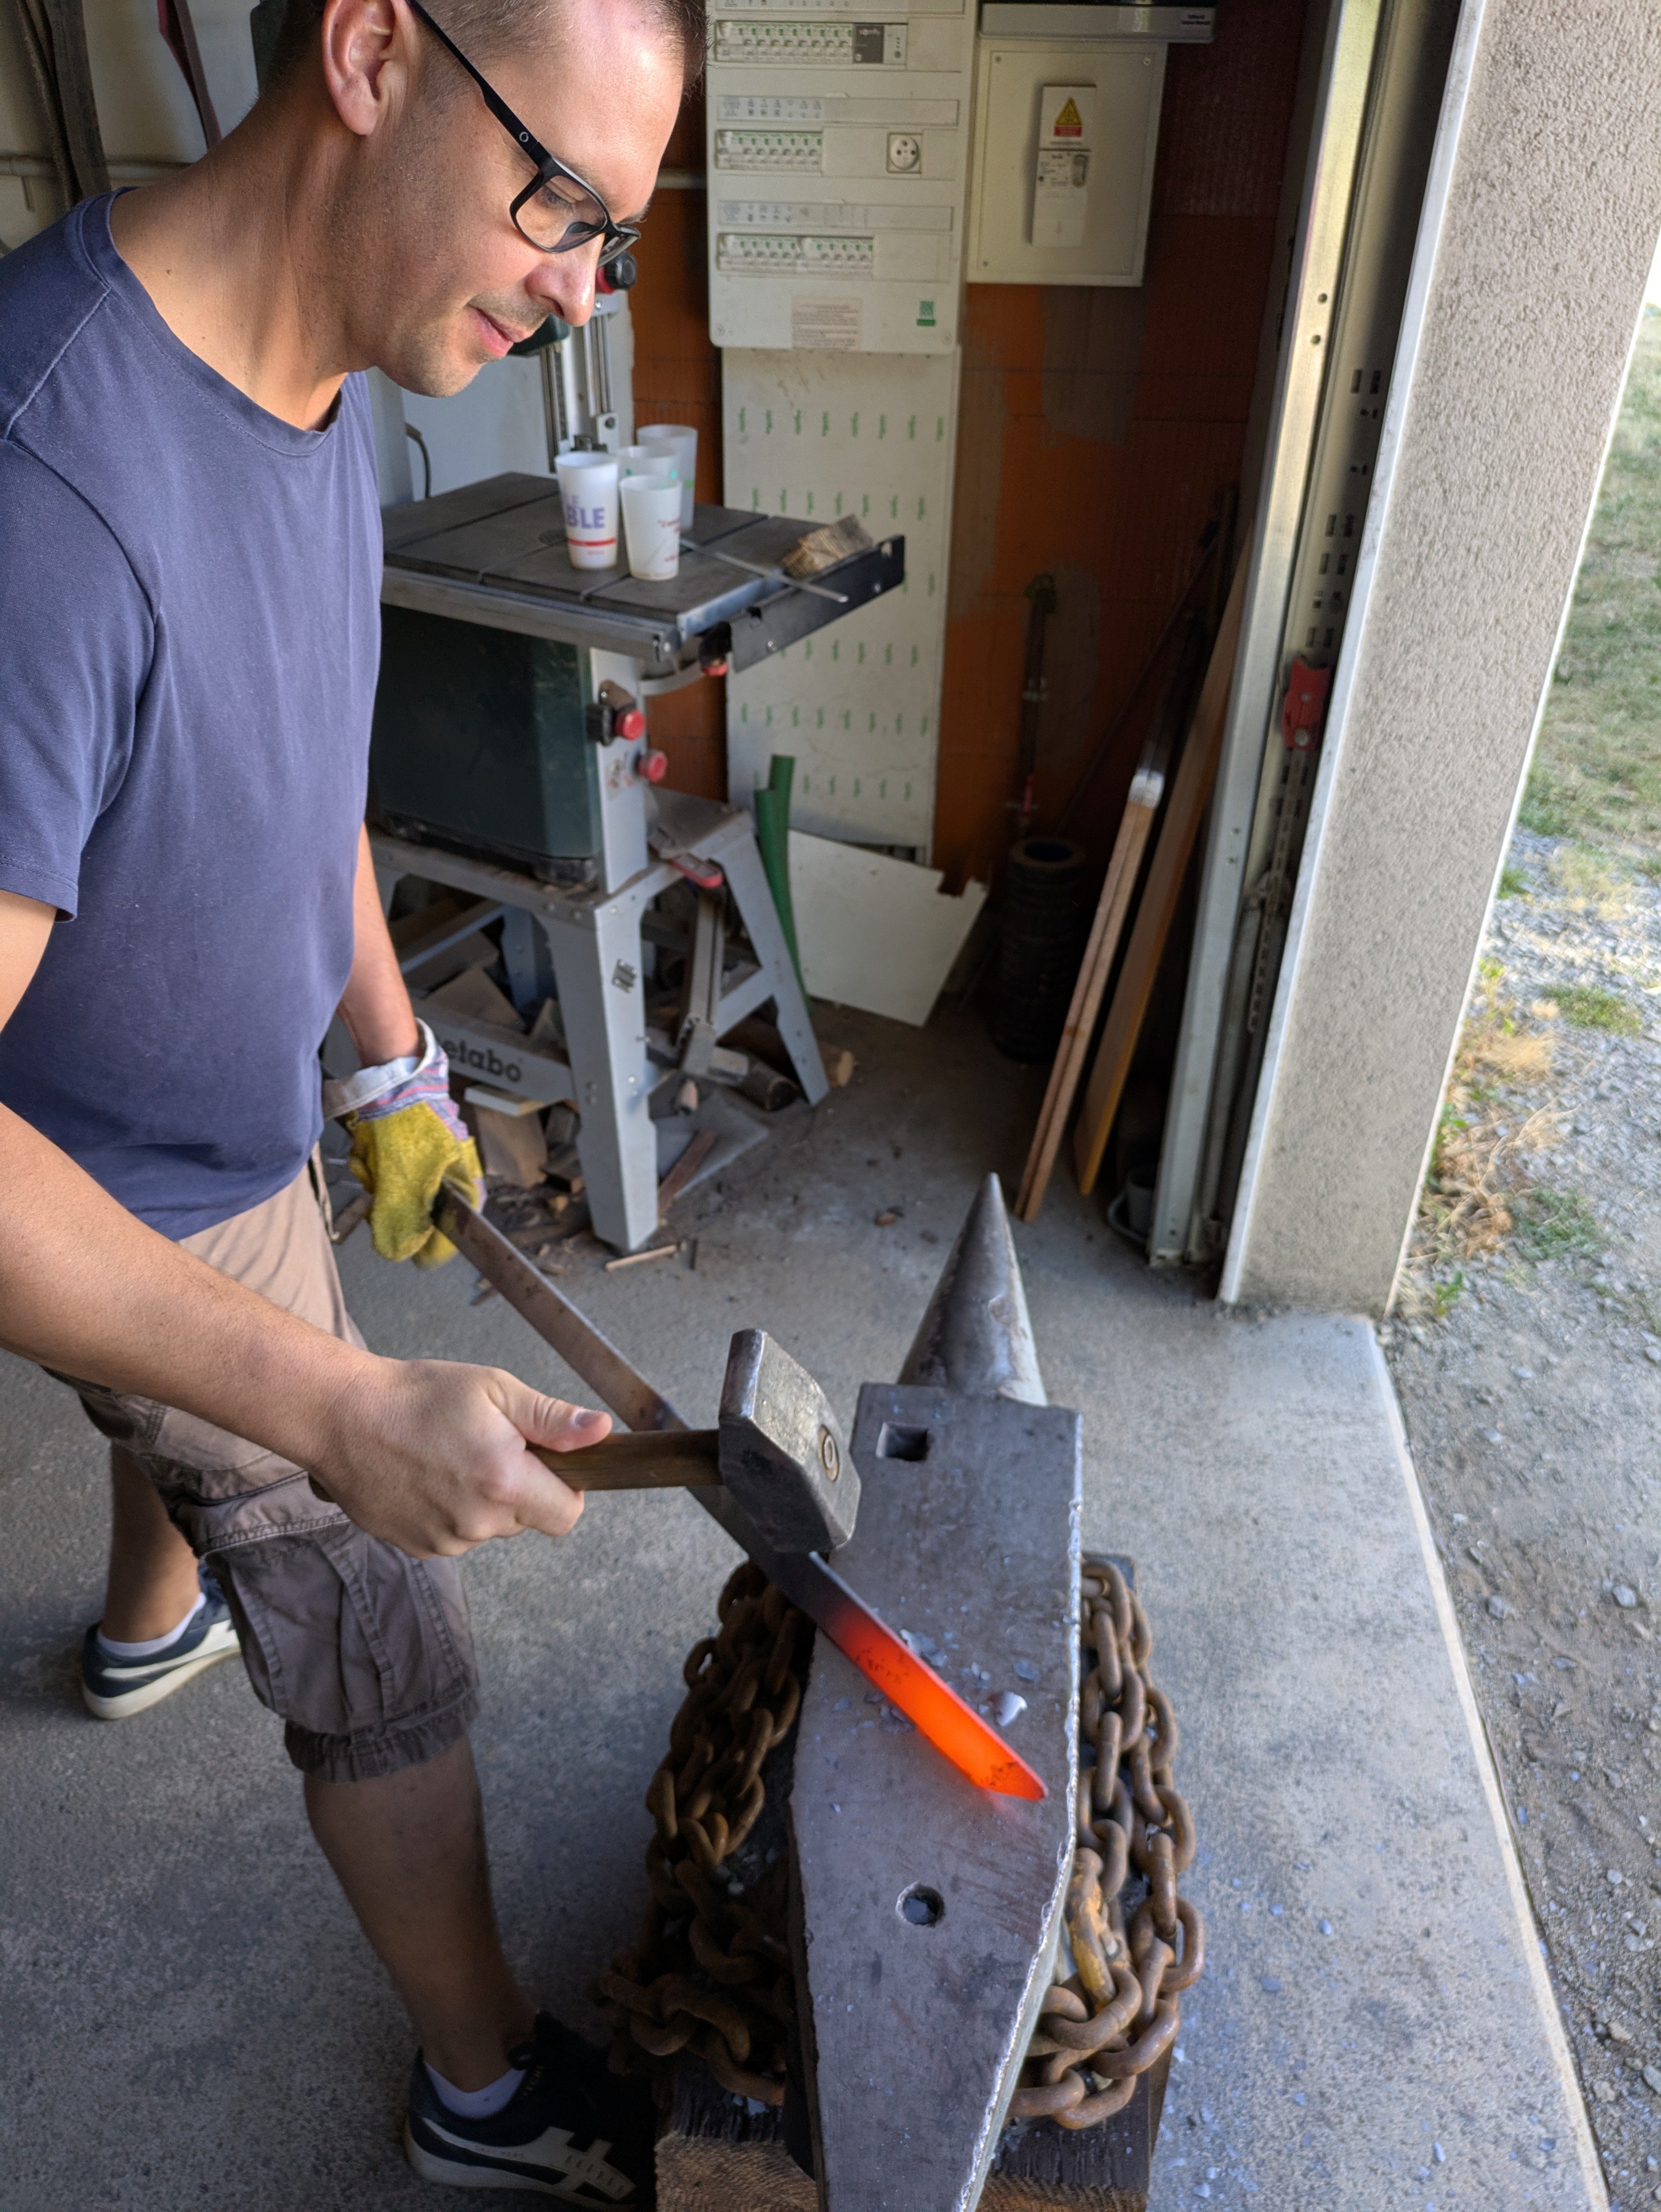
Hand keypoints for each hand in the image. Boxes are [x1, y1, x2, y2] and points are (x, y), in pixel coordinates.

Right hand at [311, 1356, 612, 1556]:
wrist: (343, 1416)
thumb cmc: (418, 1395)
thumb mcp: (494, 1390)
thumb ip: (552, 1418)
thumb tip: (601, 1432)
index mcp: (504, 1482)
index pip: (567, 1514)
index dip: (565, 1487)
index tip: (543, 1460)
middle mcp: (478, 1522)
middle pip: (527, 1518)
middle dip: (519, 1487)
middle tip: (486, 1445)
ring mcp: (444, 1540)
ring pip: (489, 1527)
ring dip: (482, 1500)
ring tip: (448, 1457)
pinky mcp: (416, 1546)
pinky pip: (454, 1535)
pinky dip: (449, 1511)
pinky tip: (426, 1476)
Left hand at [324, 1022, 482, 1267]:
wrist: (393, 1075)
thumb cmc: (408, 1127)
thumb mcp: (403, 1185)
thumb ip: (402, 1224)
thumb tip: (399, 1253)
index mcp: (465, 1189)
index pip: (453, 1238)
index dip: (427, 1245)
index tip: (403, 1244)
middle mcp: (452, 1178)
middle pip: (417, 1216)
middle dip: (391, 1203)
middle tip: (382, 1185)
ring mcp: (429, 1161)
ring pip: (395, 1193)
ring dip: (377, 1180)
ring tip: (373, 1158)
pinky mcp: (407, 1148)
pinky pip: (385, 1171)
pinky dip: (372, 1163)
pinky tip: (369, 1147)